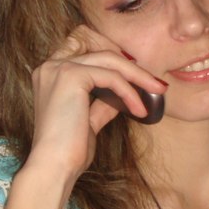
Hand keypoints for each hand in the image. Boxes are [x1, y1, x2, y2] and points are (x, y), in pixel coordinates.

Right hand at [26, 25, 165, 182]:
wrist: (54, 167)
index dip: (108, 50)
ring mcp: (60, 68)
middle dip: (128, 61)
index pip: (80, 42)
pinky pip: (111, 77)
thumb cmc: (68, 151)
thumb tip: (121, 94)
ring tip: (158, 90)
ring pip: (110, 58)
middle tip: (153, 81)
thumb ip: (101, 103)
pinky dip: (130, 92)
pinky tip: (139, 109)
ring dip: (138, 75)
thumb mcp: (88, 120)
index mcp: (50, 74)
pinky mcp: (71, 76)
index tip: (131, 70)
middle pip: (100, 48)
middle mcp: (51, 66)